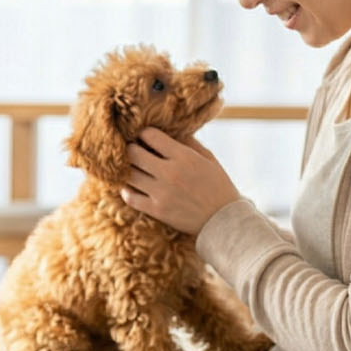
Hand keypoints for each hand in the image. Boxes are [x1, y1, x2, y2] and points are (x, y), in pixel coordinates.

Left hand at [120, 128, 240, 233]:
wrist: (224, 219)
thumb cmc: (218, 186)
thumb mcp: (208, 158)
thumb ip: (188, 143)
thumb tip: (170, 130)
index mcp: (183, 157)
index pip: (150, 135)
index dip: (144, 133)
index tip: (144, 137)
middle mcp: (169, 173)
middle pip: (133, 153)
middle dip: (131, 149)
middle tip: (133, 151)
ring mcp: (161, 193)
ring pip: (128, 174)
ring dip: (126, 169)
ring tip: (131, 168)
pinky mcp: (157, 210)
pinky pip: (130, 197)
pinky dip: (126, 190)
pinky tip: (130, 186)